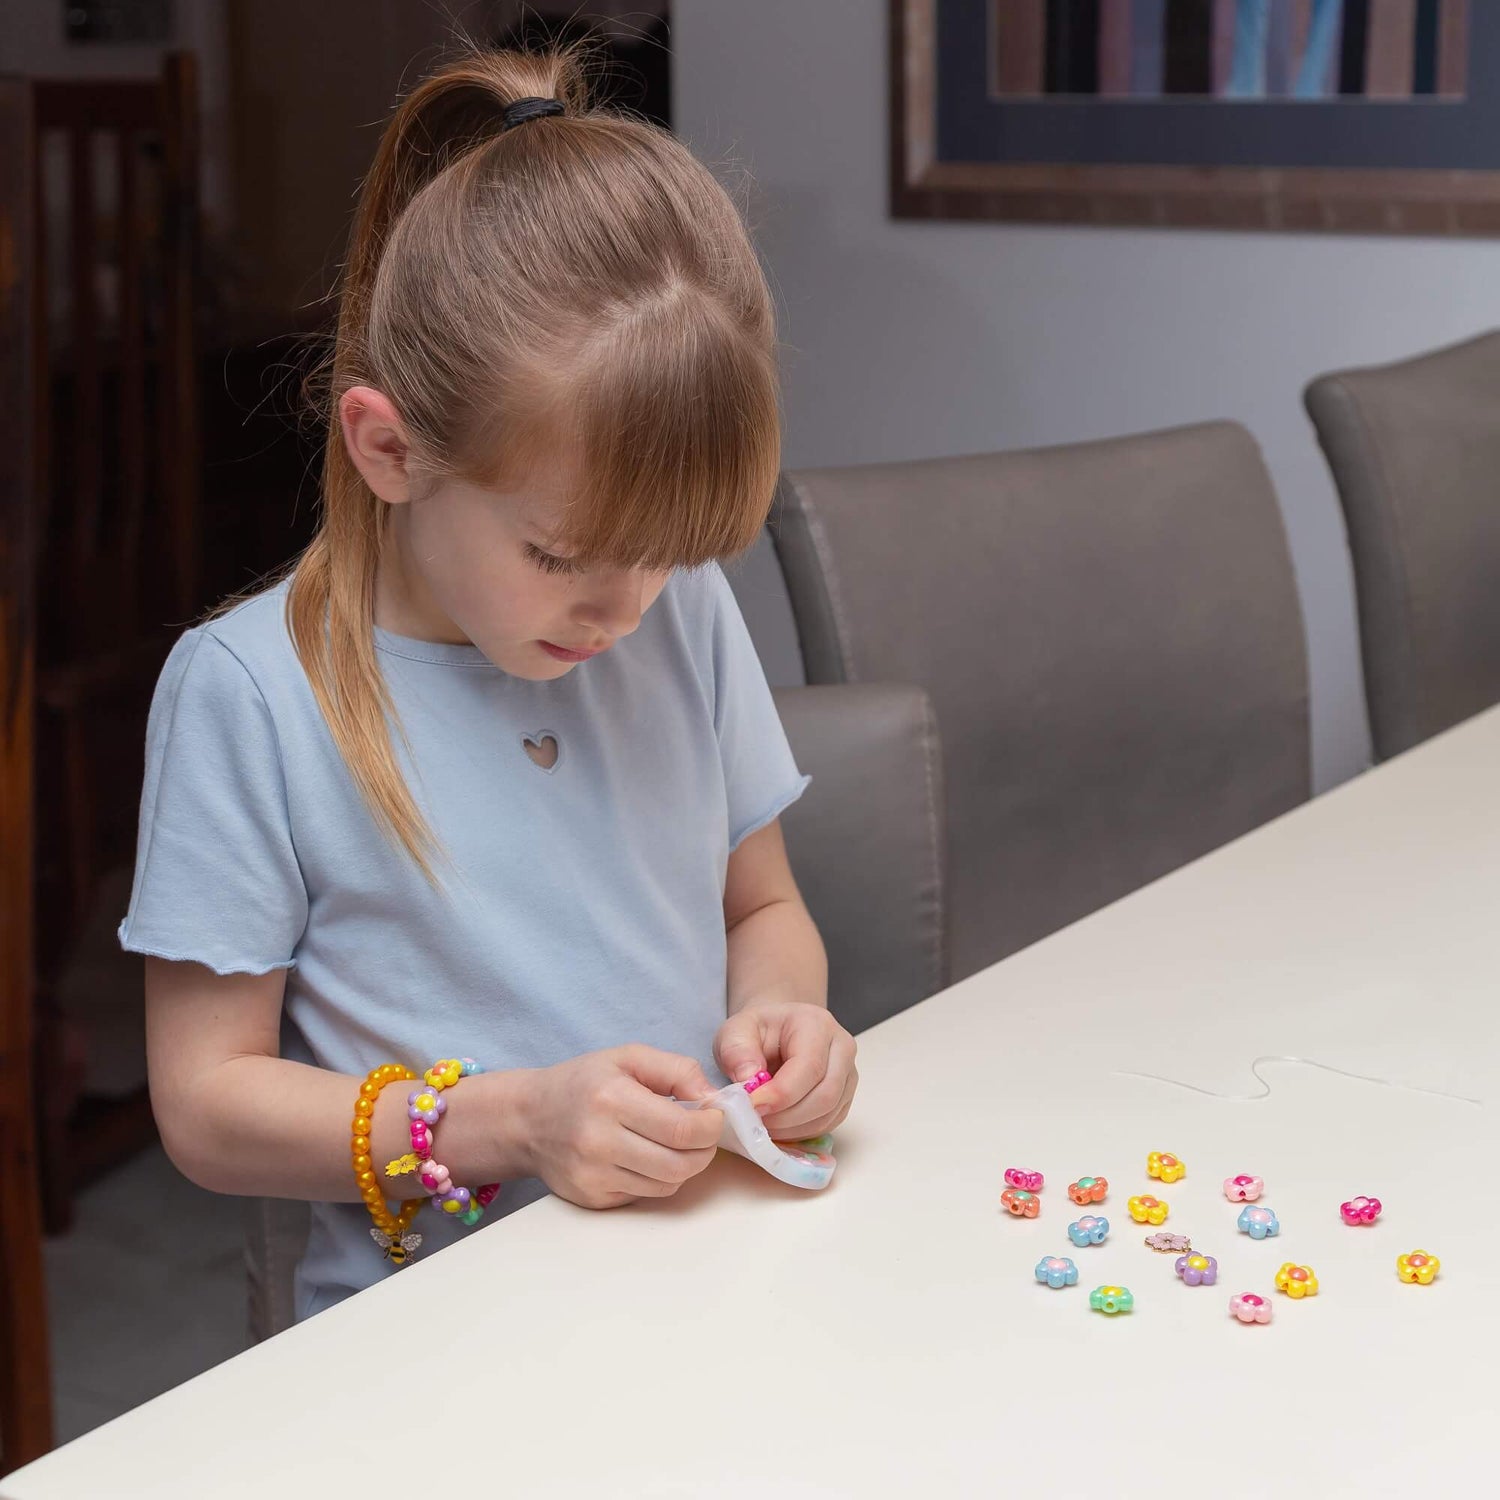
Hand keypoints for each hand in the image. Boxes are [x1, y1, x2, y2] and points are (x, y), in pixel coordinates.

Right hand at [513, 1046, 723, 1209]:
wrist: (528, 1119)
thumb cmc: (582, 1083)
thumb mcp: (628, 1058)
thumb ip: (676, 1070)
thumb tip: (712, 1097)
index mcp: (611, 1099)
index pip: (682, 1129)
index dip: (711, 1127)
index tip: (715, 1117)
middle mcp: (599, 1142)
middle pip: (679, 1164)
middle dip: (705, 1150)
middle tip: (705, 1135)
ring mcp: (593, 1175)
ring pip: (667, 1184)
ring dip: (684, 1166)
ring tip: (676, 1143)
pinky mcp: (592, 1198)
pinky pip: (645, 1195)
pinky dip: (657, 1178)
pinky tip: (647, 1157)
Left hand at [714, 1000, 857, 1140]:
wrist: (775, 1033)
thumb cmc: (758, 1031)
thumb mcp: (735, 1031)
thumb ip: (737, 1051)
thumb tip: (749, 1080)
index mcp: (816, 1024)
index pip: (809, 1066)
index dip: (782, 1093)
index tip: (753, 1106)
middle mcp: (841, 1048)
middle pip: (826, 1094)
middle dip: (787, 1116)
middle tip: (755, 1120)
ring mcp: (847, 1074)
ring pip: (828, 1114)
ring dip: (792, 1128)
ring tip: (763, 1123)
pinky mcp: (844, 1097)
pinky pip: (828, 1124)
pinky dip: (801, 1132)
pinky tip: (778, 1126)